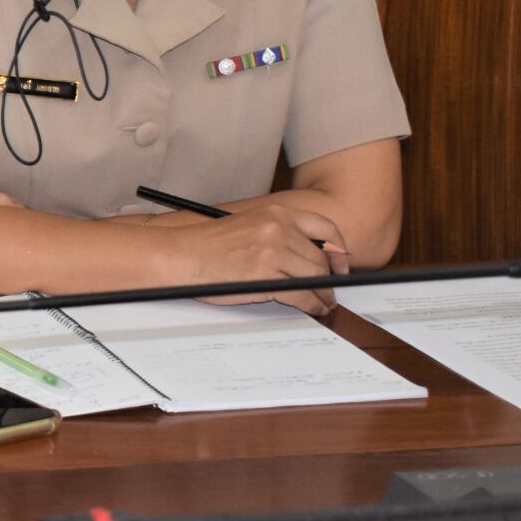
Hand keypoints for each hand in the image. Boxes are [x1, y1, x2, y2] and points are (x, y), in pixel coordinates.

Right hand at [161, 206, 351, 315]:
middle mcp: (279, 229)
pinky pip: (302, 294)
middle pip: (322, 257)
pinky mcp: (267, 277)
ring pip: (316, 278)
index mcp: (275, 213)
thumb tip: (306, 256)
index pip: (325, 227)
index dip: (338, 249)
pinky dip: (313, 304)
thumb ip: (278, 235)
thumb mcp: (248, 227)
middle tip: (332, 290)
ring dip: (324, 294)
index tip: (340, 263)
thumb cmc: (207, 246)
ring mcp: (274, 252)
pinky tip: (313, 308)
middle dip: (331, 277)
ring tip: (324, 302)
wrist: (180, 256)